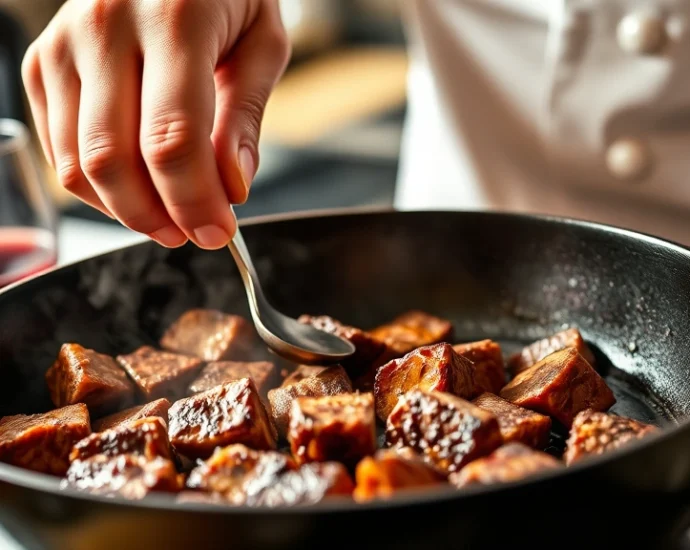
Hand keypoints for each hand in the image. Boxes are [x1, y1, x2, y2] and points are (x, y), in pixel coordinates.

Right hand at [22, 0, 289, 248]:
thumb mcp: (261, 43)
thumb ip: (245, 117)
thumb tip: (232, 189)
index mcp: (172, 18)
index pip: (172, 139)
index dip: (194, 202)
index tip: (219, 232)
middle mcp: (104, 27)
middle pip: (113, 159)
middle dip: (156, 216)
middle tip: (193, 232)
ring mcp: (63, 45)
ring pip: (78, 164)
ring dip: (126, 210)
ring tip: (169, 216)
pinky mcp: (43, 64)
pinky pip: (61, 151)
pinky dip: (99, 188)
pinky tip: (138, 187)